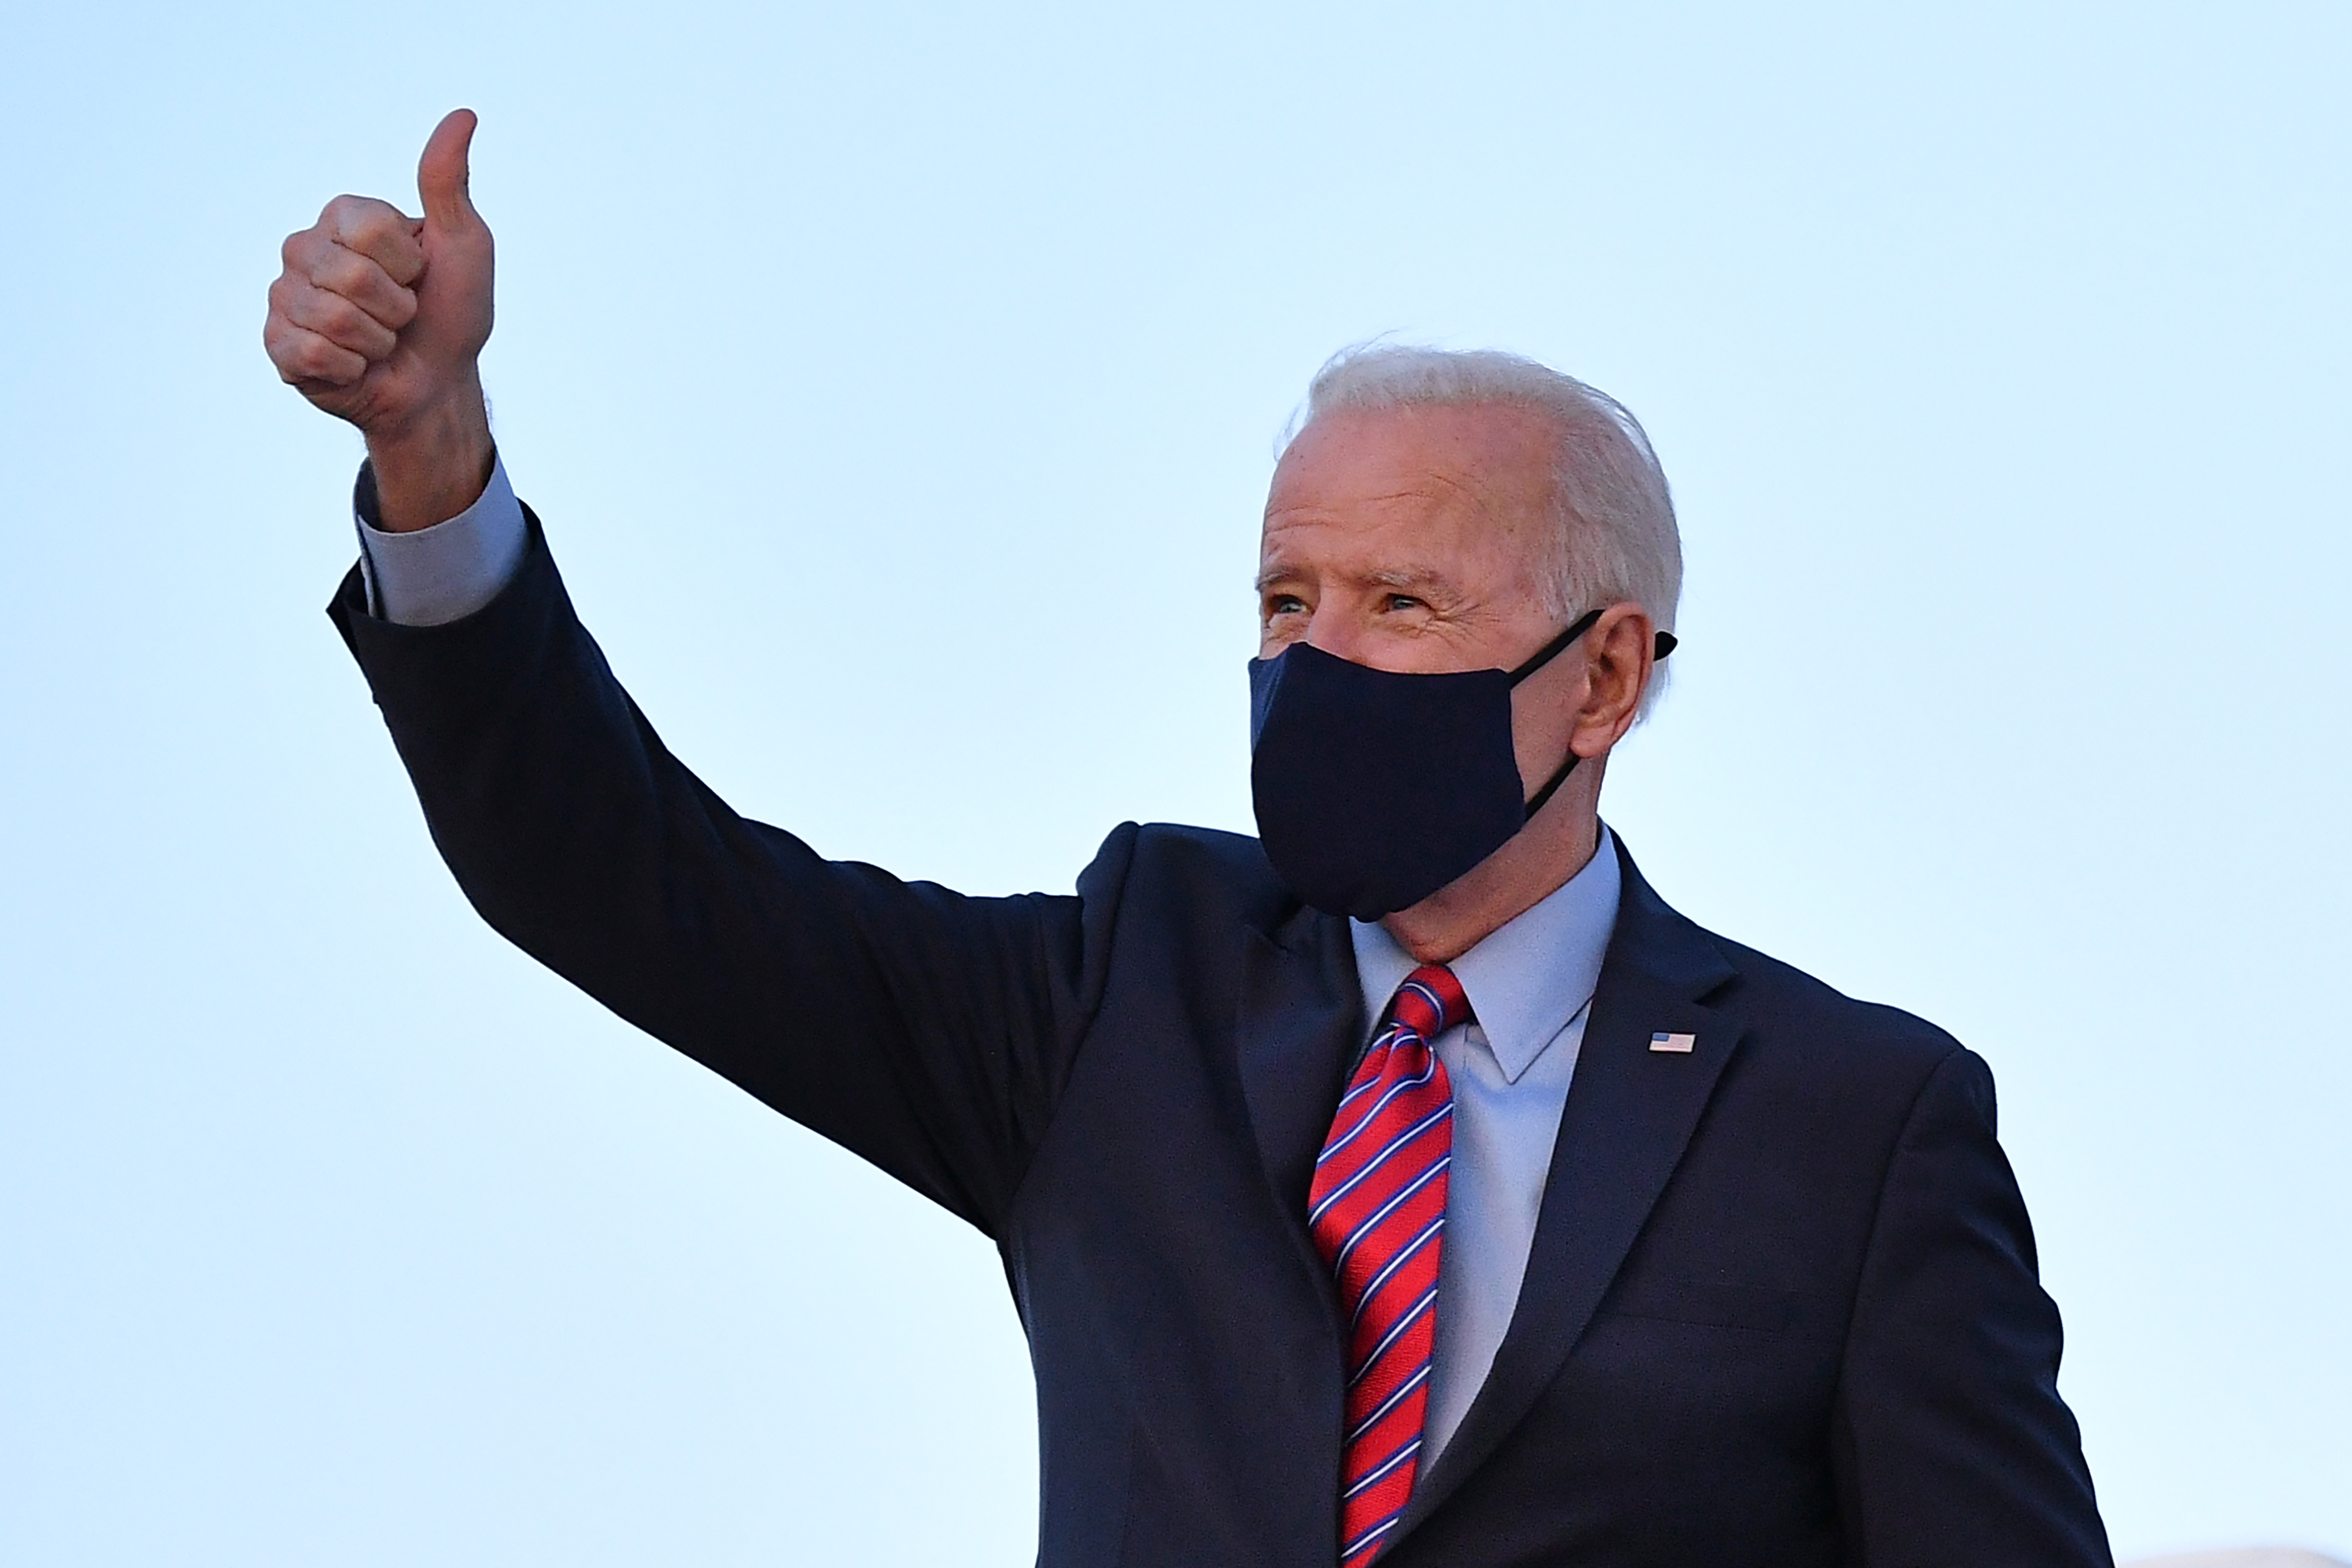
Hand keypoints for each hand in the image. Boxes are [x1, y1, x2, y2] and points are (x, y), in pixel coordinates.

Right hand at [265, 109, 495, 530]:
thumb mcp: (463, 244)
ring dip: (376, 341)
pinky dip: (351, 368)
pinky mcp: (277, 345)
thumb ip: (447, 182)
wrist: (440, 382)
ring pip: (332, 318)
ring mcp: (285, 297)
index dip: (408, 264)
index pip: (368, 229)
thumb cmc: (452, 311)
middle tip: (401, 315)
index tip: (418, 275)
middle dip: (395, 308)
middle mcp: (304, 249)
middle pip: (351, 276)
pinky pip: (312, 353)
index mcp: (343, 218)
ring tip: (380, 340)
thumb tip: (464, 115)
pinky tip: (355, 365)